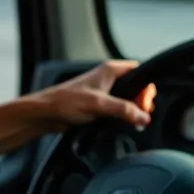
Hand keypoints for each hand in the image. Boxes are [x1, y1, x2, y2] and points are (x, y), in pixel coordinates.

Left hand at [0, 60, 155, 154]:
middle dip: (141, 102)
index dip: (146, 89)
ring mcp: (105, 91)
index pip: (140, 72)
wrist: (47, 113)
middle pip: (137, 88)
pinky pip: (119, 108)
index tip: (145, 104)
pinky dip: (123, 116)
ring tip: (131, 121)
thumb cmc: (66, 101)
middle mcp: (109, 78)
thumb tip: (143, 117)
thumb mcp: (99, 105)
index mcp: (111, 70)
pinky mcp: (100, 104)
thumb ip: (124, 110)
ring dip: (132, 110)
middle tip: (139, 115)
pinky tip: (121, 124)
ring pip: (129, 99)